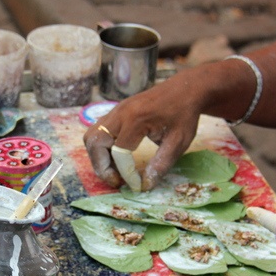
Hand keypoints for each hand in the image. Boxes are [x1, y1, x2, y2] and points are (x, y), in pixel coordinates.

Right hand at [83, 71, 203, 189]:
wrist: (185, 89)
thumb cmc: (184, 114)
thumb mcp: (178, 142)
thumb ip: (161, 164)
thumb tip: (145, 185)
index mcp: (136, 119)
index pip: (120, 153)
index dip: (126, 174)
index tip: (138, 186)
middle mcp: (120, 113)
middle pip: (95, 143)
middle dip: (102, 167)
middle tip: (117, 181)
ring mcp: (115, 111)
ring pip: (91, 137)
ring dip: (98, 158)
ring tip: (115, 171)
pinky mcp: (115, 113)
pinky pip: (97, 132)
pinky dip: (101, 149)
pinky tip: (117, 159)